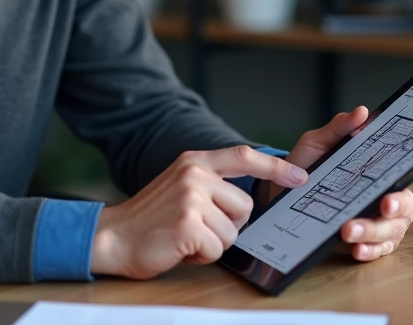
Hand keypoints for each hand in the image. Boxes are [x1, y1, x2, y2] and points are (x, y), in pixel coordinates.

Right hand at [90, 145, 309, 278]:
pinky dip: (202, 256)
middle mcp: (195, 174)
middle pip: (245, 205)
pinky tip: (181, 248)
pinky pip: (218, 249)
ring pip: (234, 231)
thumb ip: (210, 183)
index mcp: (194, 161)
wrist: (113, 237)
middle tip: (197, 227)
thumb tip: (247, 198)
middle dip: (229, 224)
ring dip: (214, 243)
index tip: (300, 176)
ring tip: (186, 237)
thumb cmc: (150, 218)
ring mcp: (192, 198)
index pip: (244, 156)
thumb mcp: (180, 186)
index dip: (275, 166)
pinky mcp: (189, 223)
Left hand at [255, 106, 412, 262]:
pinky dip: (369, 250)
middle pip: (407, 201)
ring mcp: (379, 219)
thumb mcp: (317, 142)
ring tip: (349, 230)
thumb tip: (361, 112)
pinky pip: (378, 250)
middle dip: (398, 204)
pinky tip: (355, 248)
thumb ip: (339, 128)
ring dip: (374, 230)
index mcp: (379, 167)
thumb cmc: (304, 166)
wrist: (279, 196)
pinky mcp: (366, 241)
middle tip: (382, 204)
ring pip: (393, 228)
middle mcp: (385, 193)